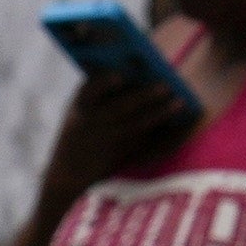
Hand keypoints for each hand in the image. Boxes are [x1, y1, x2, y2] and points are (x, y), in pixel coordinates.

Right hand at [35, 67, 190, 213]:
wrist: (66, 172)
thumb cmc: (78, 131)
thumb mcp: (79, 110)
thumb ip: (101, 92)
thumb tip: (138, 73)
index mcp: (78, 107)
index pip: (89, 91)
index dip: (104, 84)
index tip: (120, 76)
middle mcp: (90, 124)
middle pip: (120, 108)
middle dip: (144, 97)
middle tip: (166, 86)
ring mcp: (104, 142)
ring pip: (136, 126)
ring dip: (159, 113)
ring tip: (179, 102)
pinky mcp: (118, 157)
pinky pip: (144, 143)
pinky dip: (162, 134)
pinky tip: (177, 124)